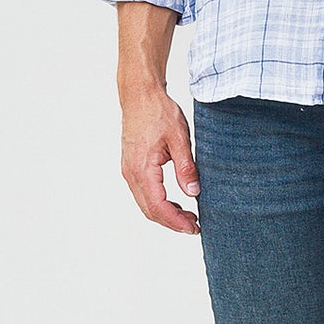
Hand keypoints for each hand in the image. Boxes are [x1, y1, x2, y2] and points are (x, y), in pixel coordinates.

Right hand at [120, 85, 200, 233]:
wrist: (139, 95)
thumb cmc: (158, 112)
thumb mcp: (180, 138)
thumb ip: (185, 167)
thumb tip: (193, 192)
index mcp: (142, 168)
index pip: (158, 206)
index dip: (176, 221)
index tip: (193, 227)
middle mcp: (131, 173)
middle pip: (149, 210)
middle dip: (172, 222)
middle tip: (195, 226)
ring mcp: (129, 170)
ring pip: (145, 203)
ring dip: (165, 213)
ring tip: (188, 216)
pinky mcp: (131, 166)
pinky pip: (143, 192)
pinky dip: (158, 203)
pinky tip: (175, 202)